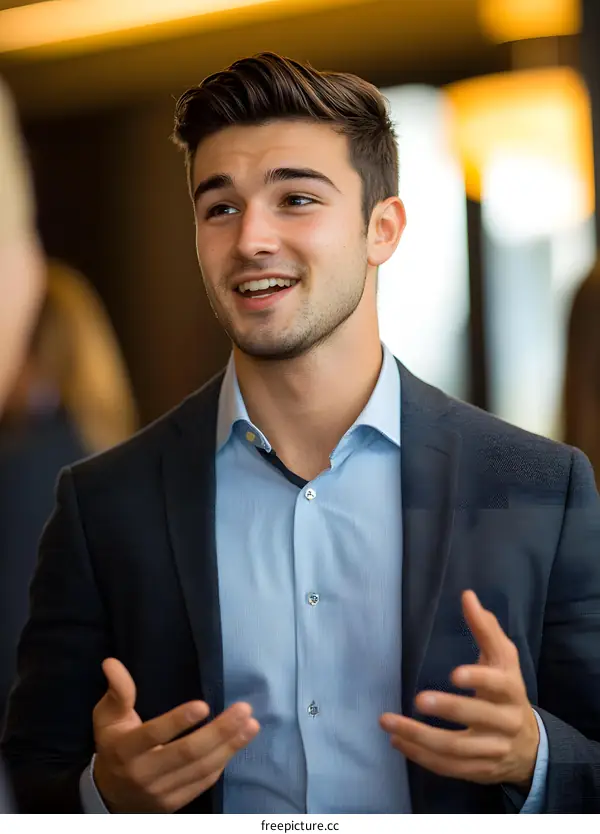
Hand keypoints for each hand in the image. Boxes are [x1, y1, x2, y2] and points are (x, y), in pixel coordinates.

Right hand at [92, 658, 259, 812]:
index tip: (204, 705)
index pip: (153, 735)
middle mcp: (143, 774)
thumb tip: (112, 663)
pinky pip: (203, 783)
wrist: (110, 795)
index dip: (177, 721)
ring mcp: (160, 792)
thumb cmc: (114, 744)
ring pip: (200, 769)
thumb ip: (117, 692)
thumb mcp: (107, 717)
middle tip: (244, 710)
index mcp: (125, 749)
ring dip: (230, 747)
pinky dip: (222, 762)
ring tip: (251, 725)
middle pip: (186, 753)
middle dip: (219, 732)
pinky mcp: (174, 804)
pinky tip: (236, 744)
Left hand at [380, 590, 539, 789]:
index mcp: (511, 689)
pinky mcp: (478, 771)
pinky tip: (397, 741)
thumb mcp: (503, 658)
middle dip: (448, 708)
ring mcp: (492, 750)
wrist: (530, 745)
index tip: (455, 673)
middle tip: (418, 699)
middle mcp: (505, 722)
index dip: (479, 678)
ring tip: (389, 722)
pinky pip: (447, 767)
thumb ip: (485, 628)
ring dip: (420, 737)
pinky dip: (420, 756)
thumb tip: (468, 596)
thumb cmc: (507, 690)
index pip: (499, 684)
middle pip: (477, 717)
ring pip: (456, 748)